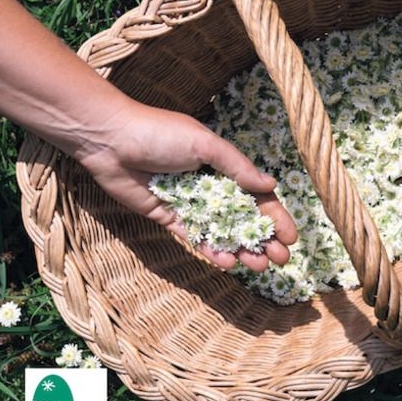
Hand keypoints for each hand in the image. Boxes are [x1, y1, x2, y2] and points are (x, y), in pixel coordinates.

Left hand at [75, 100, 297, 271]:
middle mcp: (210, 187)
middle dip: (264, 239)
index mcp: (223, 166)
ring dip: (242, 250)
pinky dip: (211, 250)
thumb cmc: (160, 133)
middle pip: (243, 219)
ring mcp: (190, 204)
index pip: (257, 196)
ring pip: (222, 232)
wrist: (110, 140)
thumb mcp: (205, 144)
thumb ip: (237, 167)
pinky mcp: (169, 217)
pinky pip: (195, 238)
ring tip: (258, 266)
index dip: (275, 217)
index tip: (291, 238)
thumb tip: (271, 184)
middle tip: (280, 260)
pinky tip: (228, 262)